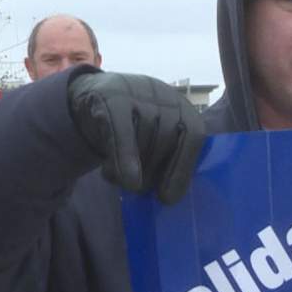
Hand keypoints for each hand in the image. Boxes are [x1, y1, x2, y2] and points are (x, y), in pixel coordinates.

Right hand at [68, 71, 206, 203]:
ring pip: (142, 138)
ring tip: (117, 178)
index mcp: (185, 109)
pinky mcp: (112, 96)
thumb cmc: (135, 127)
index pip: (194, 136)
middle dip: (151, 171)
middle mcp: (167, 97)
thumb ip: (166, 162)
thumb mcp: (156, 140)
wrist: (97, 93)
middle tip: (136, 189)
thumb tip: (168, 197)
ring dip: (129, 167)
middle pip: (165, 140)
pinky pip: (121, 130)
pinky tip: (122, 178)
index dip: (181, 169)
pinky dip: (124, 156)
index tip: (167, 198)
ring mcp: (140, 93)